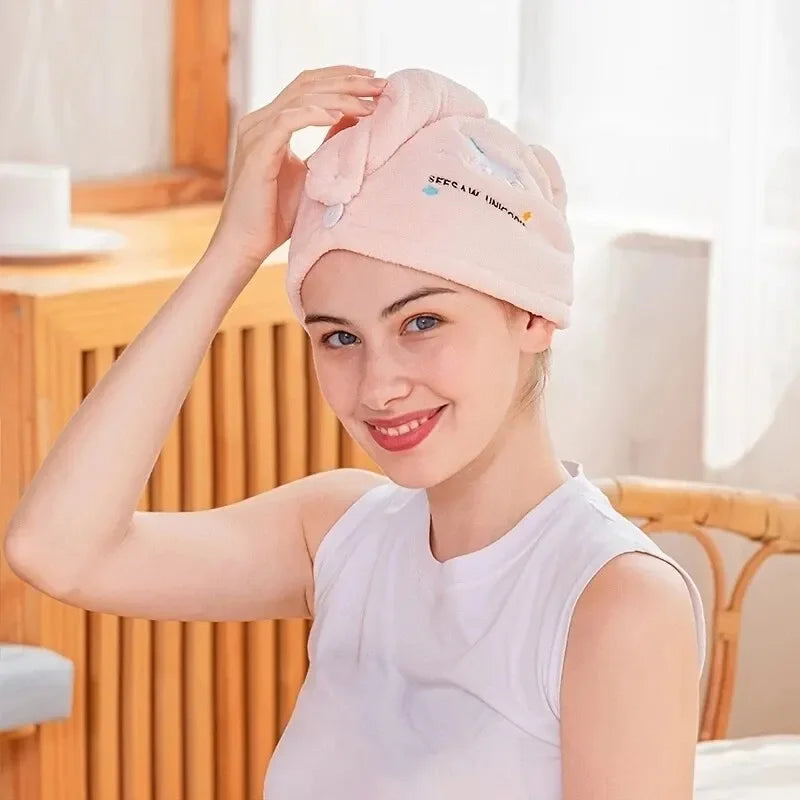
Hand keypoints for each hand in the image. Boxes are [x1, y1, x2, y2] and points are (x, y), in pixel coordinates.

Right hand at [207, 64, 387, 271]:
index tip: (375, 79)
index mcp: (271, 122)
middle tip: (381, 83)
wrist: (246, 243)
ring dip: (339, 96)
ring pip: (301, 97)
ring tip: (369, 101)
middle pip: (308, 84)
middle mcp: (260, 121)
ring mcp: (255, 133)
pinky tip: (338, 116)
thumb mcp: (312, 174)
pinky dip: (314, 114)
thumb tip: (357, 122)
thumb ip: (327, 146)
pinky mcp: (256, 151)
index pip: (308, 85)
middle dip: (348, 81)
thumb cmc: (276, 216)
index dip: (342, 77)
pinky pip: (287, 121)